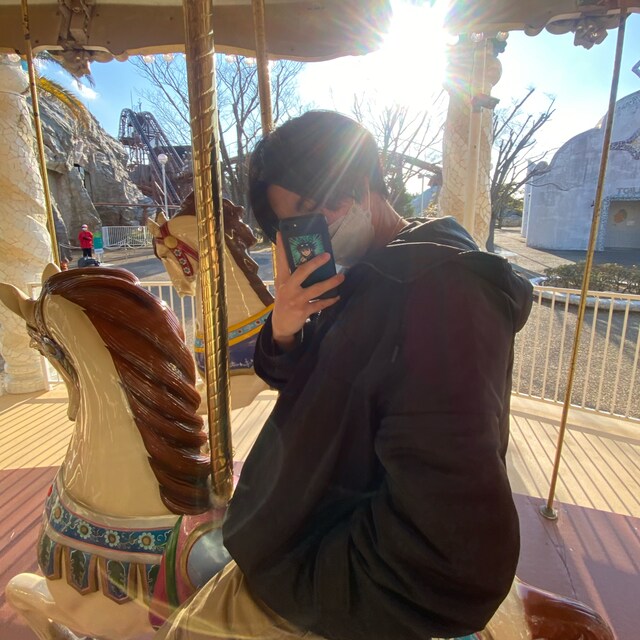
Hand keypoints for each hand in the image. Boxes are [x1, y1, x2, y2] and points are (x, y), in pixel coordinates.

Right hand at [272, 232, 343, 350]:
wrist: (281, 326)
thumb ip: (292, 276)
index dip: (281, 247)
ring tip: (341, 277)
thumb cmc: (285, 302)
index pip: (281, 260)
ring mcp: (296, 300)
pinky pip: (320, 304)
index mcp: (282, 280)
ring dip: (331, 282)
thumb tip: (309, 263)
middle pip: (302, 272)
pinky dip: (330, 300)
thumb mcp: (284, 288)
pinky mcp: (303, 311)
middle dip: (315, 263)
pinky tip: (337, 296)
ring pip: (316, 289)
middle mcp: (288, 288)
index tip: (282, 233)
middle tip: (327, 255)